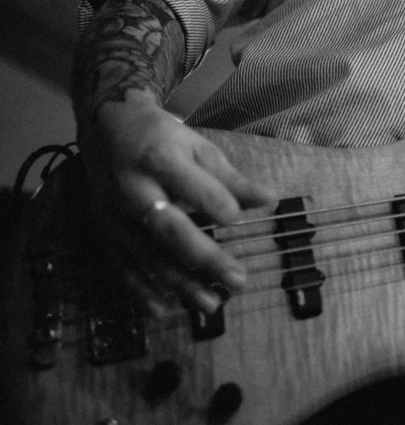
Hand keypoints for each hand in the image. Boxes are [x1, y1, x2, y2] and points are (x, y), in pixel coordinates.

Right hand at [79, 91, 275, 313]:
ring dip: (179, 284)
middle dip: (204, 258)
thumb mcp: (199, 147)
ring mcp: (112, 214)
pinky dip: (141, 289)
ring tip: (211, 304)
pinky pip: (121, 265)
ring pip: (146, 254)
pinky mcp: (101, 232)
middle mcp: (132, 189)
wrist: (107, 129)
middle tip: (237, 280)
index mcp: (159, 159)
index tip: (236, 220)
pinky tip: (164, 309)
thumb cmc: (162, 139)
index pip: (190, 185)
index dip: (214, 203)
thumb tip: (270, 200)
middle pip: (169, 228)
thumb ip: (231, 178)